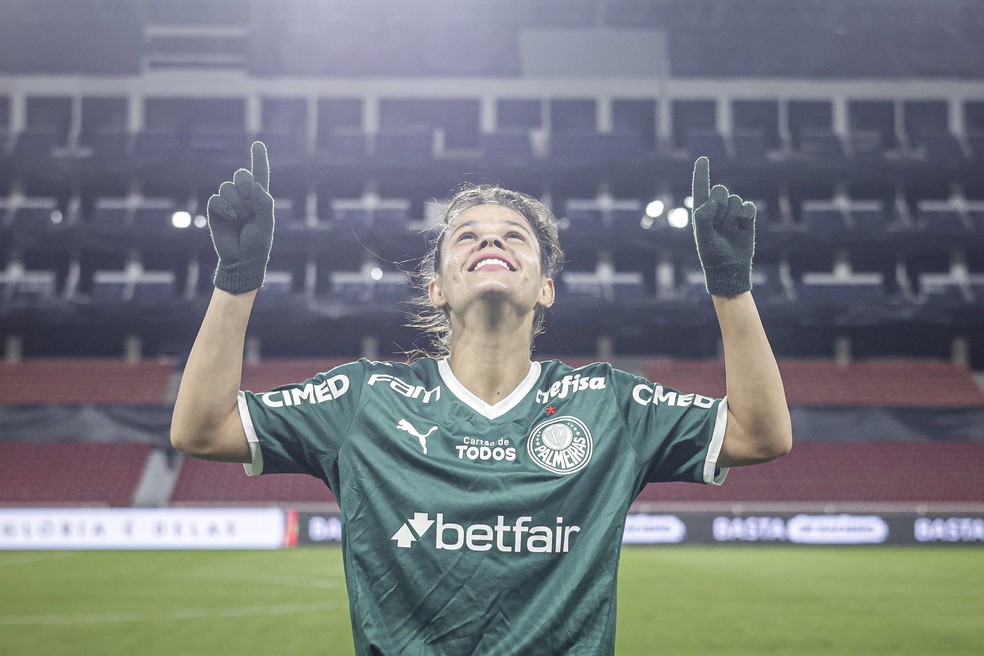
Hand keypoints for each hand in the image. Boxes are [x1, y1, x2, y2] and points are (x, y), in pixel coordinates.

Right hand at [207, 141, 274, 292]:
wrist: (242, 261)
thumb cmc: (257, 245)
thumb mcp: (266, 224)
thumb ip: (264, 203)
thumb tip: (256, 184)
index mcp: (259, 199)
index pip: (259, 175)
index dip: (259, 159)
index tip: (257, 143)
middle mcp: (244, 198)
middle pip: (241, 176)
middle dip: (245, 187)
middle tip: (249, 206)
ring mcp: (228, 204)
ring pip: (228, 187)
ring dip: (236, 202)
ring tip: (240, 218)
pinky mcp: (215, 211)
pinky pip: (216, 199)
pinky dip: (224, 208)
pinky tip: (230, 219)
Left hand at [691, 156, 755, 296]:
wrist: (729, 268)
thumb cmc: (712, 254)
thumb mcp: (704, 237)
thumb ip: (703, 218)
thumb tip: (710, 202)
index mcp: (702, 211)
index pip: (701, 187)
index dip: (702, 173)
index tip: (703, 158)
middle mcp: (716, 209)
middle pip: (721, 190)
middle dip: (720, 204)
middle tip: (719, 223)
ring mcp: (731, 213)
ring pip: (735, 200)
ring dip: (732, 216)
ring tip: (728, 231)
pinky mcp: (746, 218)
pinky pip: (748, 206)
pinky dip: (746, 215)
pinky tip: (742, 226)